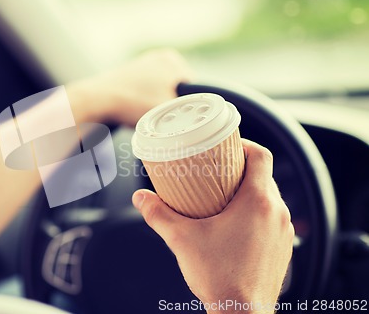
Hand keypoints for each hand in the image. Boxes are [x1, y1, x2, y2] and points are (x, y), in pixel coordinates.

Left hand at [67, 49, 193, 126]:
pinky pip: (146, 91)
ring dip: (157, 104)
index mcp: (173, 60)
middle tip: (161, 118)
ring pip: (161, 92)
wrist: (97, 100)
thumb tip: (200, 115)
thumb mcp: (169, 110)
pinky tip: (136, 109)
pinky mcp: (129, 74)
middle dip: (171, 104)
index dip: (188, 106)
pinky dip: (144, 101)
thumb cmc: (133, 103)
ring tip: (146, 113)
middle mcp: (159, 57)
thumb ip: (189, 110)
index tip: (178, 117)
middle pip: (177, 90)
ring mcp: (143, 64)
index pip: (194, 89)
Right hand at [131, 140, 293, 312]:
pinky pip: (272, 218)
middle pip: (264, 176)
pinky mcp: (283, 247)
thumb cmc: (219, 278)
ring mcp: (283, 231)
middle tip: (217, 172)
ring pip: (269, 198)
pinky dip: (257, 214)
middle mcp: (276, 212)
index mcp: (257, 202)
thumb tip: (141, 199)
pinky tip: (235, 225)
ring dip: (249, 193)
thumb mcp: (182, 240)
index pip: (261, 156)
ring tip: (224, 198)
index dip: (245, 145)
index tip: (228, 147)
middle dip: (241, 170)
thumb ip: (158, 215)